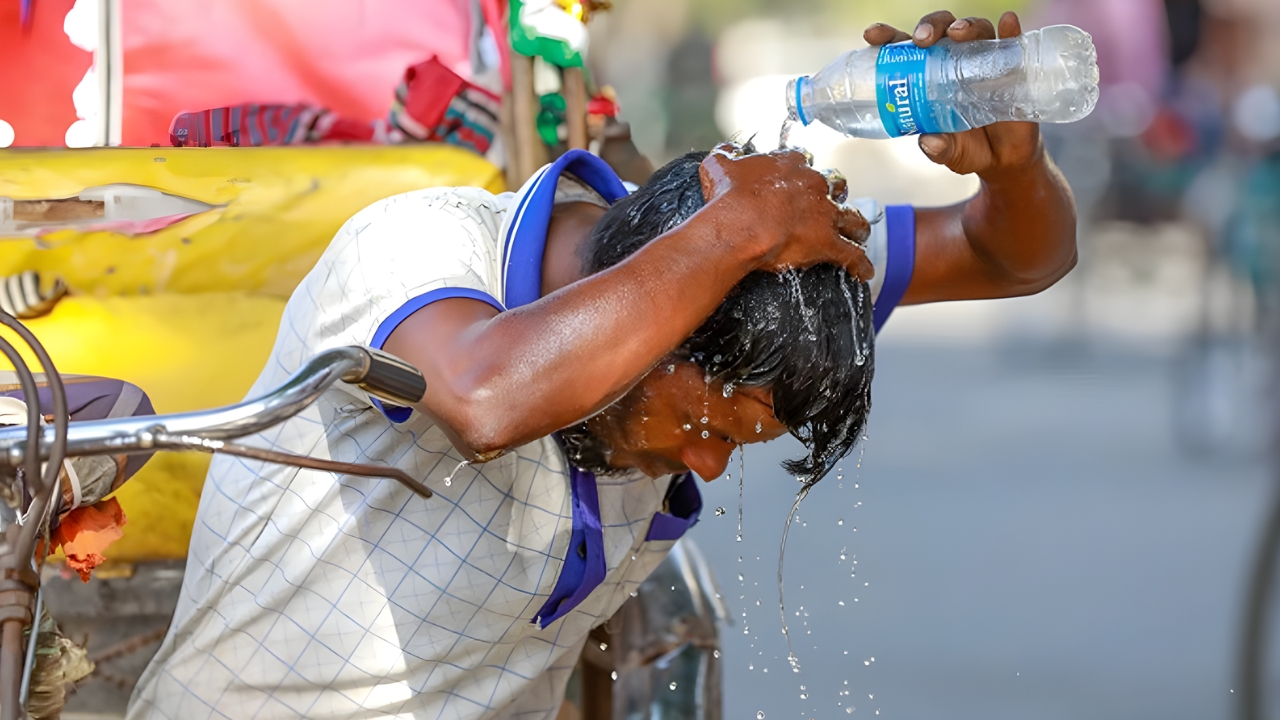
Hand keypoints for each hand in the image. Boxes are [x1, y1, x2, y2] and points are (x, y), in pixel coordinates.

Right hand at [699, 144, 873, 280]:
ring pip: (852, 217)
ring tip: (860, 232)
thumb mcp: (719, 166)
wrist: (738, 225)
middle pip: (835, 185)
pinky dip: (860, 264)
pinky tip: (864, 271)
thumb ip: (725, 156)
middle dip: (835, 193)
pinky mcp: (828, 242)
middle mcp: (814, 185)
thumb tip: (725, 152)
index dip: (802, 171)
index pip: (804, 161)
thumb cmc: (728, 197)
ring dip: (857, 225)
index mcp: (791, 164)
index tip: (797, 179)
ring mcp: (824, 214)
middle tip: (830, 202)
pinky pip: (852, 255)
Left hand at [864, 11, 1043, 177]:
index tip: (872, 35)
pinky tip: (1007, 23)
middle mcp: (954, 61)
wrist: (1003, 160)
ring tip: (957, 34)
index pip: (905, 48)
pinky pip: (1012, 43)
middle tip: (922, 39)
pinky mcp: (1013, 67)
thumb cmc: (967, 148)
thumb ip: (938, 149)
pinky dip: (1010, 31)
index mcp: (928, 75)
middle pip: (940, 30)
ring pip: (974, 31)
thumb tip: (929, 143)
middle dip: (929, 27)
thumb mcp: (949, 153)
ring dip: (965, 26)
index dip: (888, 37)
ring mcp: (984, 61)